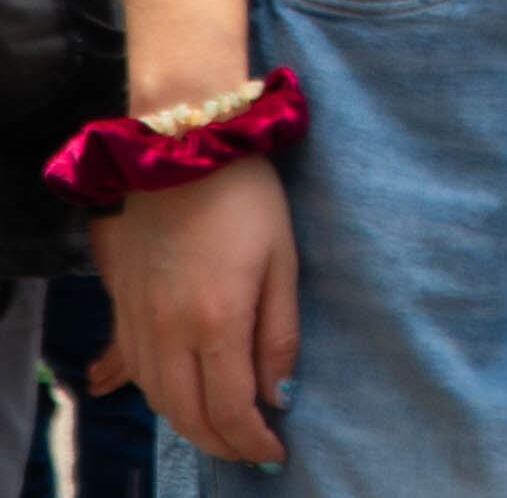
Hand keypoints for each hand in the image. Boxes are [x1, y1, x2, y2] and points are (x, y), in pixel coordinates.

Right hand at [99, 157, 297, 464]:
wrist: (178, 153)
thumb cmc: (245, 199)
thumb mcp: (283, 259)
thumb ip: (279, 333)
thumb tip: (277, 394)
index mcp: (216, 321)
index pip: (230, 408)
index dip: (253, 441)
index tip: (276, 453)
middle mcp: (168, 334)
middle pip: (188, 416)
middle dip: (223, 443)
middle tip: (253, 450)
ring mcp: (139, 324)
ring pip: (159, 401)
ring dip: (191, 425)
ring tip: (226, 430)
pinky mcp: (123, 311)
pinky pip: (137, 374)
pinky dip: (163, 398)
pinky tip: (186, 396)